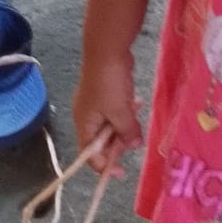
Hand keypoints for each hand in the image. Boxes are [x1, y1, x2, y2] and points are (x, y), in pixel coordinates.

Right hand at [72, 58, 142, 177]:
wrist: (107, 50)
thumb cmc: (109, 84)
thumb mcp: (120, 112)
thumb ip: (127, 132)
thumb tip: (134, 146)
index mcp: (84, 124)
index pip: (89, 155)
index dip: (105, 166)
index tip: (122, 172)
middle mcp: (86, 117)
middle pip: (101, 141)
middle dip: (119, 143)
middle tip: (135, 139)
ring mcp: (95, 104)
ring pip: (111, 125)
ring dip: (125, 126)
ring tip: (137, 118)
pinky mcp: (105, 93)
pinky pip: (116, 110)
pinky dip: (126, 112)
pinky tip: (136, 103)